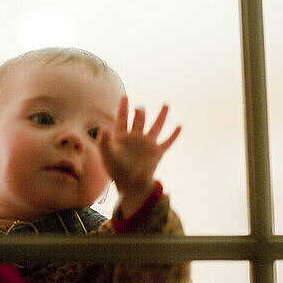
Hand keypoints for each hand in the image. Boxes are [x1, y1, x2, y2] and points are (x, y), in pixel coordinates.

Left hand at [98, 96, 179, 216]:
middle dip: (140, 112)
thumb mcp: (107, 156)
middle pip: (139, 121)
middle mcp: (135, 139)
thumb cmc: (117, 172)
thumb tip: (102, 128)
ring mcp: (147, 145)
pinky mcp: (157, 153)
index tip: (124, 97)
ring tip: (166, 105)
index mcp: (122, 138)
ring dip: (161, 116)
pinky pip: (167, 142)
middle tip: (140, 108)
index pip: (122, 119)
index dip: (123, 108)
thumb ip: (104, 142)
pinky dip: (174, 135)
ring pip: (156, 127)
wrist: (131, 185)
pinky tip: (179, 126)